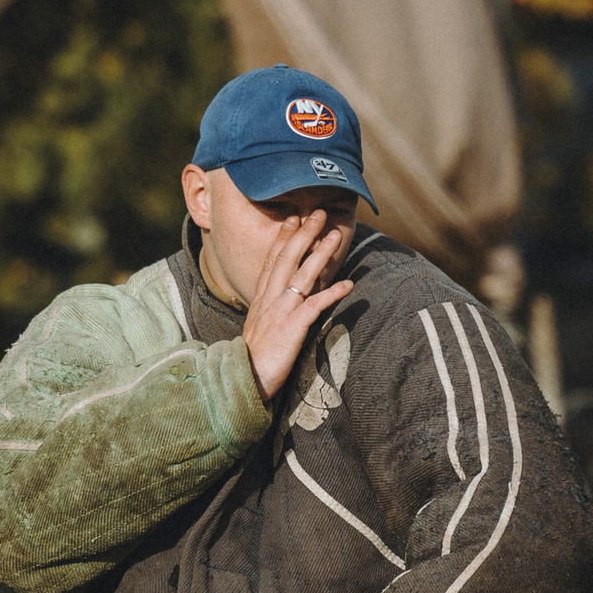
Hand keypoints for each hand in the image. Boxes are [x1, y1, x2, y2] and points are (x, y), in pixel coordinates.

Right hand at [242, 215, 353, 398]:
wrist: (243, 379)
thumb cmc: (254, 358)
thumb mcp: (260, 327)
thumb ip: (270, 310)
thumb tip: (282, 301)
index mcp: (261, 298)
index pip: (273, 260)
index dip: (284, 237)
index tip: (294, 218)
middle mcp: (269, 299)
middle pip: (287, 259)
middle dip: (304, 234)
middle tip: (318, 213)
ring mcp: (280, 312)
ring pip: (302, 275)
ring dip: (320, 253)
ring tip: (335, 235)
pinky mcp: (292, 328)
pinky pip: (315, 306)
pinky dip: (332, 293)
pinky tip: (349, 284)